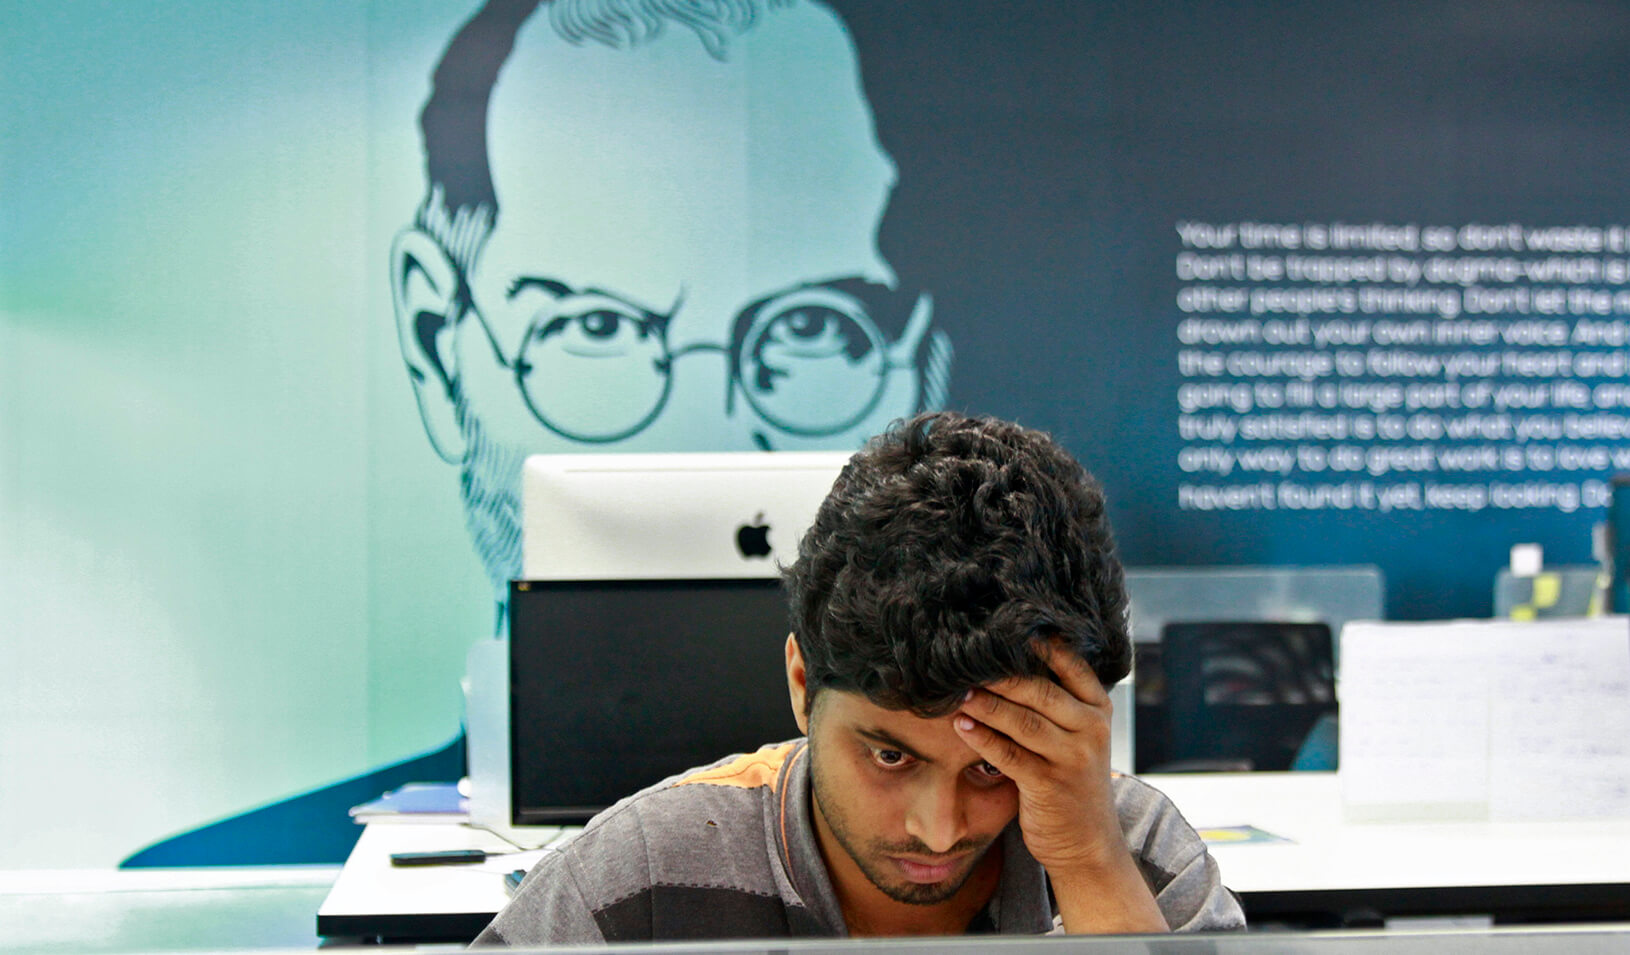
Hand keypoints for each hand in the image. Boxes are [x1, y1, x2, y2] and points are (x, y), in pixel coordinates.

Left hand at [952, 638, 1166, 932]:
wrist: (1088, 843)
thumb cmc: (1071, 779)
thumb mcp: (1077, 735)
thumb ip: (1055, 701)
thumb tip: (1003, 658)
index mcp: (1097, 708)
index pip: (1070, 664)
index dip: (1038, 643)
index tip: (1000, 627)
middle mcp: (1091, 728)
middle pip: (1041, 690)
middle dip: (1000, 674)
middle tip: (964, 658)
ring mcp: (1073, 758)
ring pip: (1024, 721)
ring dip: (986, 703)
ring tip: (956, 690)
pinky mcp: (1050, 785)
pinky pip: (1010, 755)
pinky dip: (982, 738)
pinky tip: (960, 725)